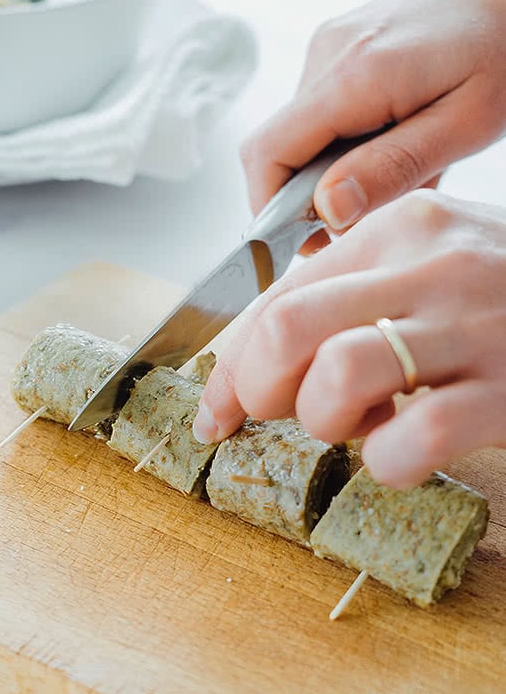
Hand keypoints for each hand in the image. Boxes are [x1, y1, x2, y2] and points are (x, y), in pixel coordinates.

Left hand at [194, 191, 505, 487]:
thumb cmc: (503, 301)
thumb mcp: (421, 273)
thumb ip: (341, 301)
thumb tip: (245, 362)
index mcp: (395, 230)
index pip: (274, 300)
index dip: (230, 369)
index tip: (216, 414)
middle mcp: (431, 264)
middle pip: (287, 331)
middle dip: (261, 392)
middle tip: (287, 415)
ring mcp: (476, 326)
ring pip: (337, 376)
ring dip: (324, 423)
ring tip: (359, 425)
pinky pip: (412, 438)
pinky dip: (385, 463)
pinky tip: (402, 454)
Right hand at [242, 0, 505, 245]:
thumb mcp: (466, 122)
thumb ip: (392, 168)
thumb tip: (327, 210)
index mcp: (353, 76)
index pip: (267, 156)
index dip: (270, 211)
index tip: (303, 244)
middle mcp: (328, 54)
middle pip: (279, 150)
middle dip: (309, 198)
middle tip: (363, 219)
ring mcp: (331, 46)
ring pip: (302, 135)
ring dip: (335, 170)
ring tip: (400, 168)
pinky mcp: (341, 45)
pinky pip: (322, 112)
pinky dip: (347, 141)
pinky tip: (394, 139)